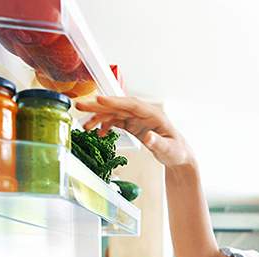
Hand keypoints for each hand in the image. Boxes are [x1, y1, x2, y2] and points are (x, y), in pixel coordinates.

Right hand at [75, 96, 195, 168]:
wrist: (178, 156)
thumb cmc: (177, 151)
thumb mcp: (169, 150)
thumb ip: (158, 143)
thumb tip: (148, 137)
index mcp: (153, 114)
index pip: (132, 104)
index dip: (115, 101)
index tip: (99, 100)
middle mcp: (144, 113)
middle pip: (119, 106)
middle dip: (99, 106)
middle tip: (80, 106)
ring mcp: (137, 118)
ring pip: (114, 113)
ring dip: (99, 118)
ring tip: (85, 125)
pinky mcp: (133, 125)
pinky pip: (116, 121)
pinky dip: (106, 126)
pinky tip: (98, 133)